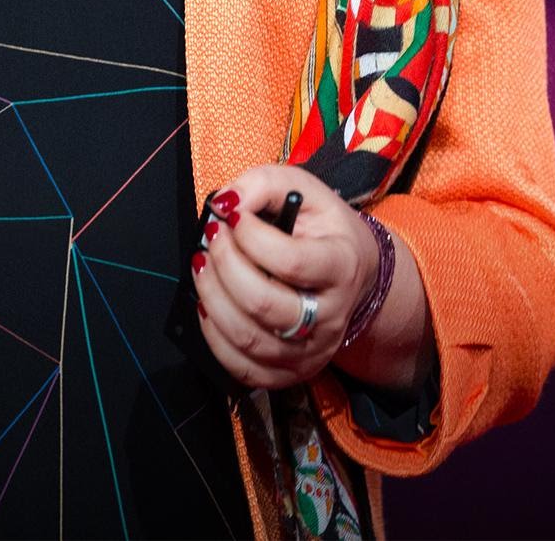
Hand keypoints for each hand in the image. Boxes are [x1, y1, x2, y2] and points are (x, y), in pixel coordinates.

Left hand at [191, 163, 376, 391]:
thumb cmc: (320, 228)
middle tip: (212, 237)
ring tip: (203, 264)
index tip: (231, 215)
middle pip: (264, 305)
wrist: (351, 271)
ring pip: (248, 338)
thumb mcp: (302, 189)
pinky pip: (243, 367)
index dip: (250, 237)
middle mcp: (331, 315)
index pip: (291, 262)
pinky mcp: (292, 371)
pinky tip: (208, 304)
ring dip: (211, 297)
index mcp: (341, 267)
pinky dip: (214, 336)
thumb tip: (226, 202)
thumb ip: (263, 184)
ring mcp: (312, 349)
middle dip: (224, 266)